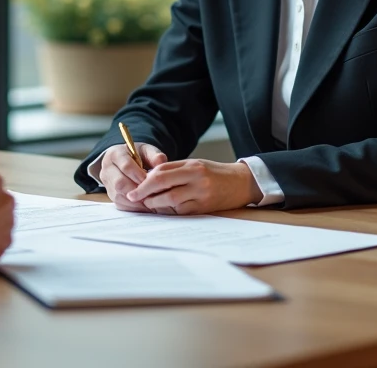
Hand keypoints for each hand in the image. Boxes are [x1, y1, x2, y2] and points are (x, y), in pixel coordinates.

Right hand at [98, 142, 167, 211]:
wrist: (123, 161)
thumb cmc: (136, 155)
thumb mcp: (146, 150)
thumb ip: (153, 155)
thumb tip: (161, 162)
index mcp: (115, 154)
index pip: (126, 166)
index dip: (139, 175)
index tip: (152, 181)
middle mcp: (107, 169)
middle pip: (120, 183)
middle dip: (138, 191)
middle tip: (153, 194)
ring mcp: (107, 183)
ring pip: (119, 196)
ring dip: (136, 201)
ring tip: (151, 202)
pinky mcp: (110, 195)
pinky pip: (120, 204)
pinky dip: (134, 207)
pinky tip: (146, 206)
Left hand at [126, 159, 260, 214]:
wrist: (241, 183)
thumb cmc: (215, 172)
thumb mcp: (195, 164)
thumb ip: (173, 169)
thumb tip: (149, 178)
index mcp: (192, 166)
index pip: (162, 172)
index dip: (145, 181)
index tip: (134, 187)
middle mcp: (197, 180)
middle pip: (164, 187)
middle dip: (145, 193)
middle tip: (134, 198)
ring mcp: (201, 195)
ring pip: (171, 201)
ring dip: (156, 204)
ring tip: (148, 204)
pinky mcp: (204, 208)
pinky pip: (181, 211)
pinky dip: (169, 211)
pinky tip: (163, 209)